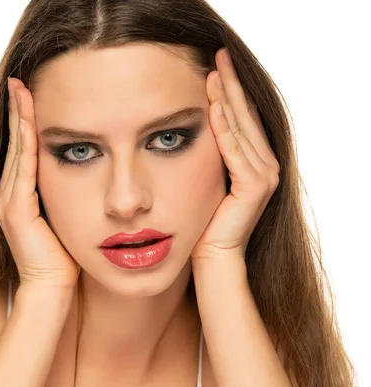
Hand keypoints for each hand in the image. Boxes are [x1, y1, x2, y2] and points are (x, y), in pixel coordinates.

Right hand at [0, 77, 79, 288]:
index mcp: (17, 196)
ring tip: (22, 89)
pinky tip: (29, 119)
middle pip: (15, 143)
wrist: (53, 289)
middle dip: (18, 110)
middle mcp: (7, 195)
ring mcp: (7, 201)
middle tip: (21, 80)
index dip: (24, 121)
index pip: (22, 149)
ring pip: (16, 150)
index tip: (30, 93)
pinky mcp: (15, 210)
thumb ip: (63, 195)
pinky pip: (23, 167)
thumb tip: (82, 174)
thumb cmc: (63, 258)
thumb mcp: (64, 218)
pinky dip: (25, 141)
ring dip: (20, 118)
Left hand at [191, 48, 280, 262]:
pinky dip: (224, 129)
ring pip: (241, 128)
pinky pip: (235, 151)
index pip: (243, 116)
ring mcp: (265, 175)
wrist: (211, 256)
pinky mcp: (255, 187)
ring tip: (214, 72)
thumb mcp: (207, 178)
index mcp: (256, 160)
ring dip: (227, 99)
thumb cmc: (204, 220)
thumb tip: (194, 125)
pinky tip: (213, 107)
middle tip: (218, 55)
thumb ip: (211, 154)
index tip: (215, 63)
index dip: (231, 89)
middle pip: (246, 115)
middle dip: (231, 84)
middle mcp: (266, 164)